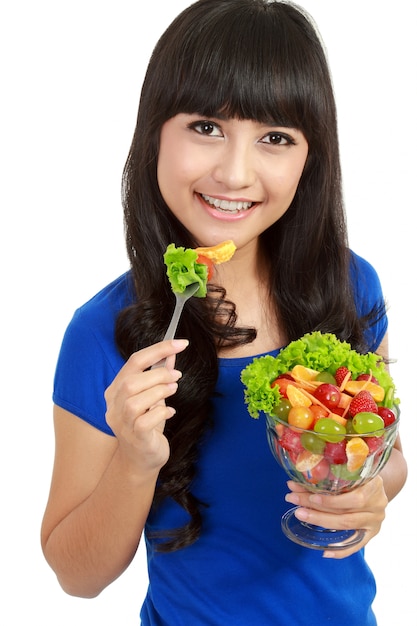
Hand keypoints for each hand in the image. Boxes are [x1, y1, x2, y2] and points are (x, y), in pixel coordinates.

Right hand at [104, 339, 188, 474]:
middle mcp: (114, 406)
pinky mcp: (134, 438)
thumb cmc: (147, 426)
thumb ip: (159, 375)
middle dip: (158, 374)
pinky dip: (161, 412)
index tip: (181, 343)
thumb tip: (171, 353)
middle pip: (131, 381)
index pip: (134, 361)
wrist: (142, 460)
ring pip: (135, 401)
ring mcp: (122, 423)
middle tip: (177, 376)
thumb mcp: (154, 397)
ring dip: (159, 392)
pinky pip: (145, 421)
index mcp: (116, 390)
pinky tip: (169, 412)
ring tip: (173, 390)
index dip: (158, 349)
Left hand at [285, 475, 387, 558]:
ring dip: (320, 520)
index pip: (351, 496)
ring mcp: (374, 521)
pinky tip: (325, 552)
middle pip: (344, 511)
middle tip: (294, 500)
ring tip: (300, 513)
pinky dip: (340, 551)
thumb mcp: (352, 470)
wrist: (376, 487)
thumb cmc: (359, 476)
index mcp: (373, 485)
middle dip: (316, 507)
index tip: (310, 496)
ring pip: (346, 524)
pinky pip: (356, 546)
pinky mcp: (371, 534)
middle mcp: (376, 504)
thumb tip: (297, 480)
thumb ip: (332, 475)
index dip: (330, 499)